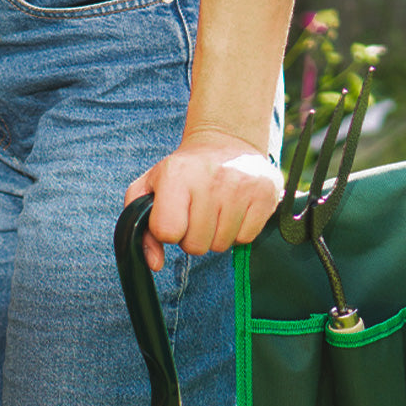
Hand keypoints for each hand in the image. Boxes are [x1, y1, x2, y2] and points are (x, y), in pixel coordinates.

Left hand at [123, 130, 282, 270]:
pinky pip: (245, 239)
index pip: (167, 232)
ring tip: (214, 210)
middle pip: (195, 246)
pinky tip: (233, 210)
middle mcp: (211, 178)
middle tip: (196, 213)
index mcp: (176, 174)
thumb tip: (154, 263)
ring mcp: (242, 186)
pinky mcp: (266, 193)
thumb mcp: (150, 188)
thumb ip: (140, 228)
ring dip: (215, 234)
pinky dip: (237, 231)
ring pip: (221, 245)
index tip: (174, 216)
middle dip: (192, 236)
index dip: (168, 231)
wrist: (224, 141)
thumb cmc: (182, 172)